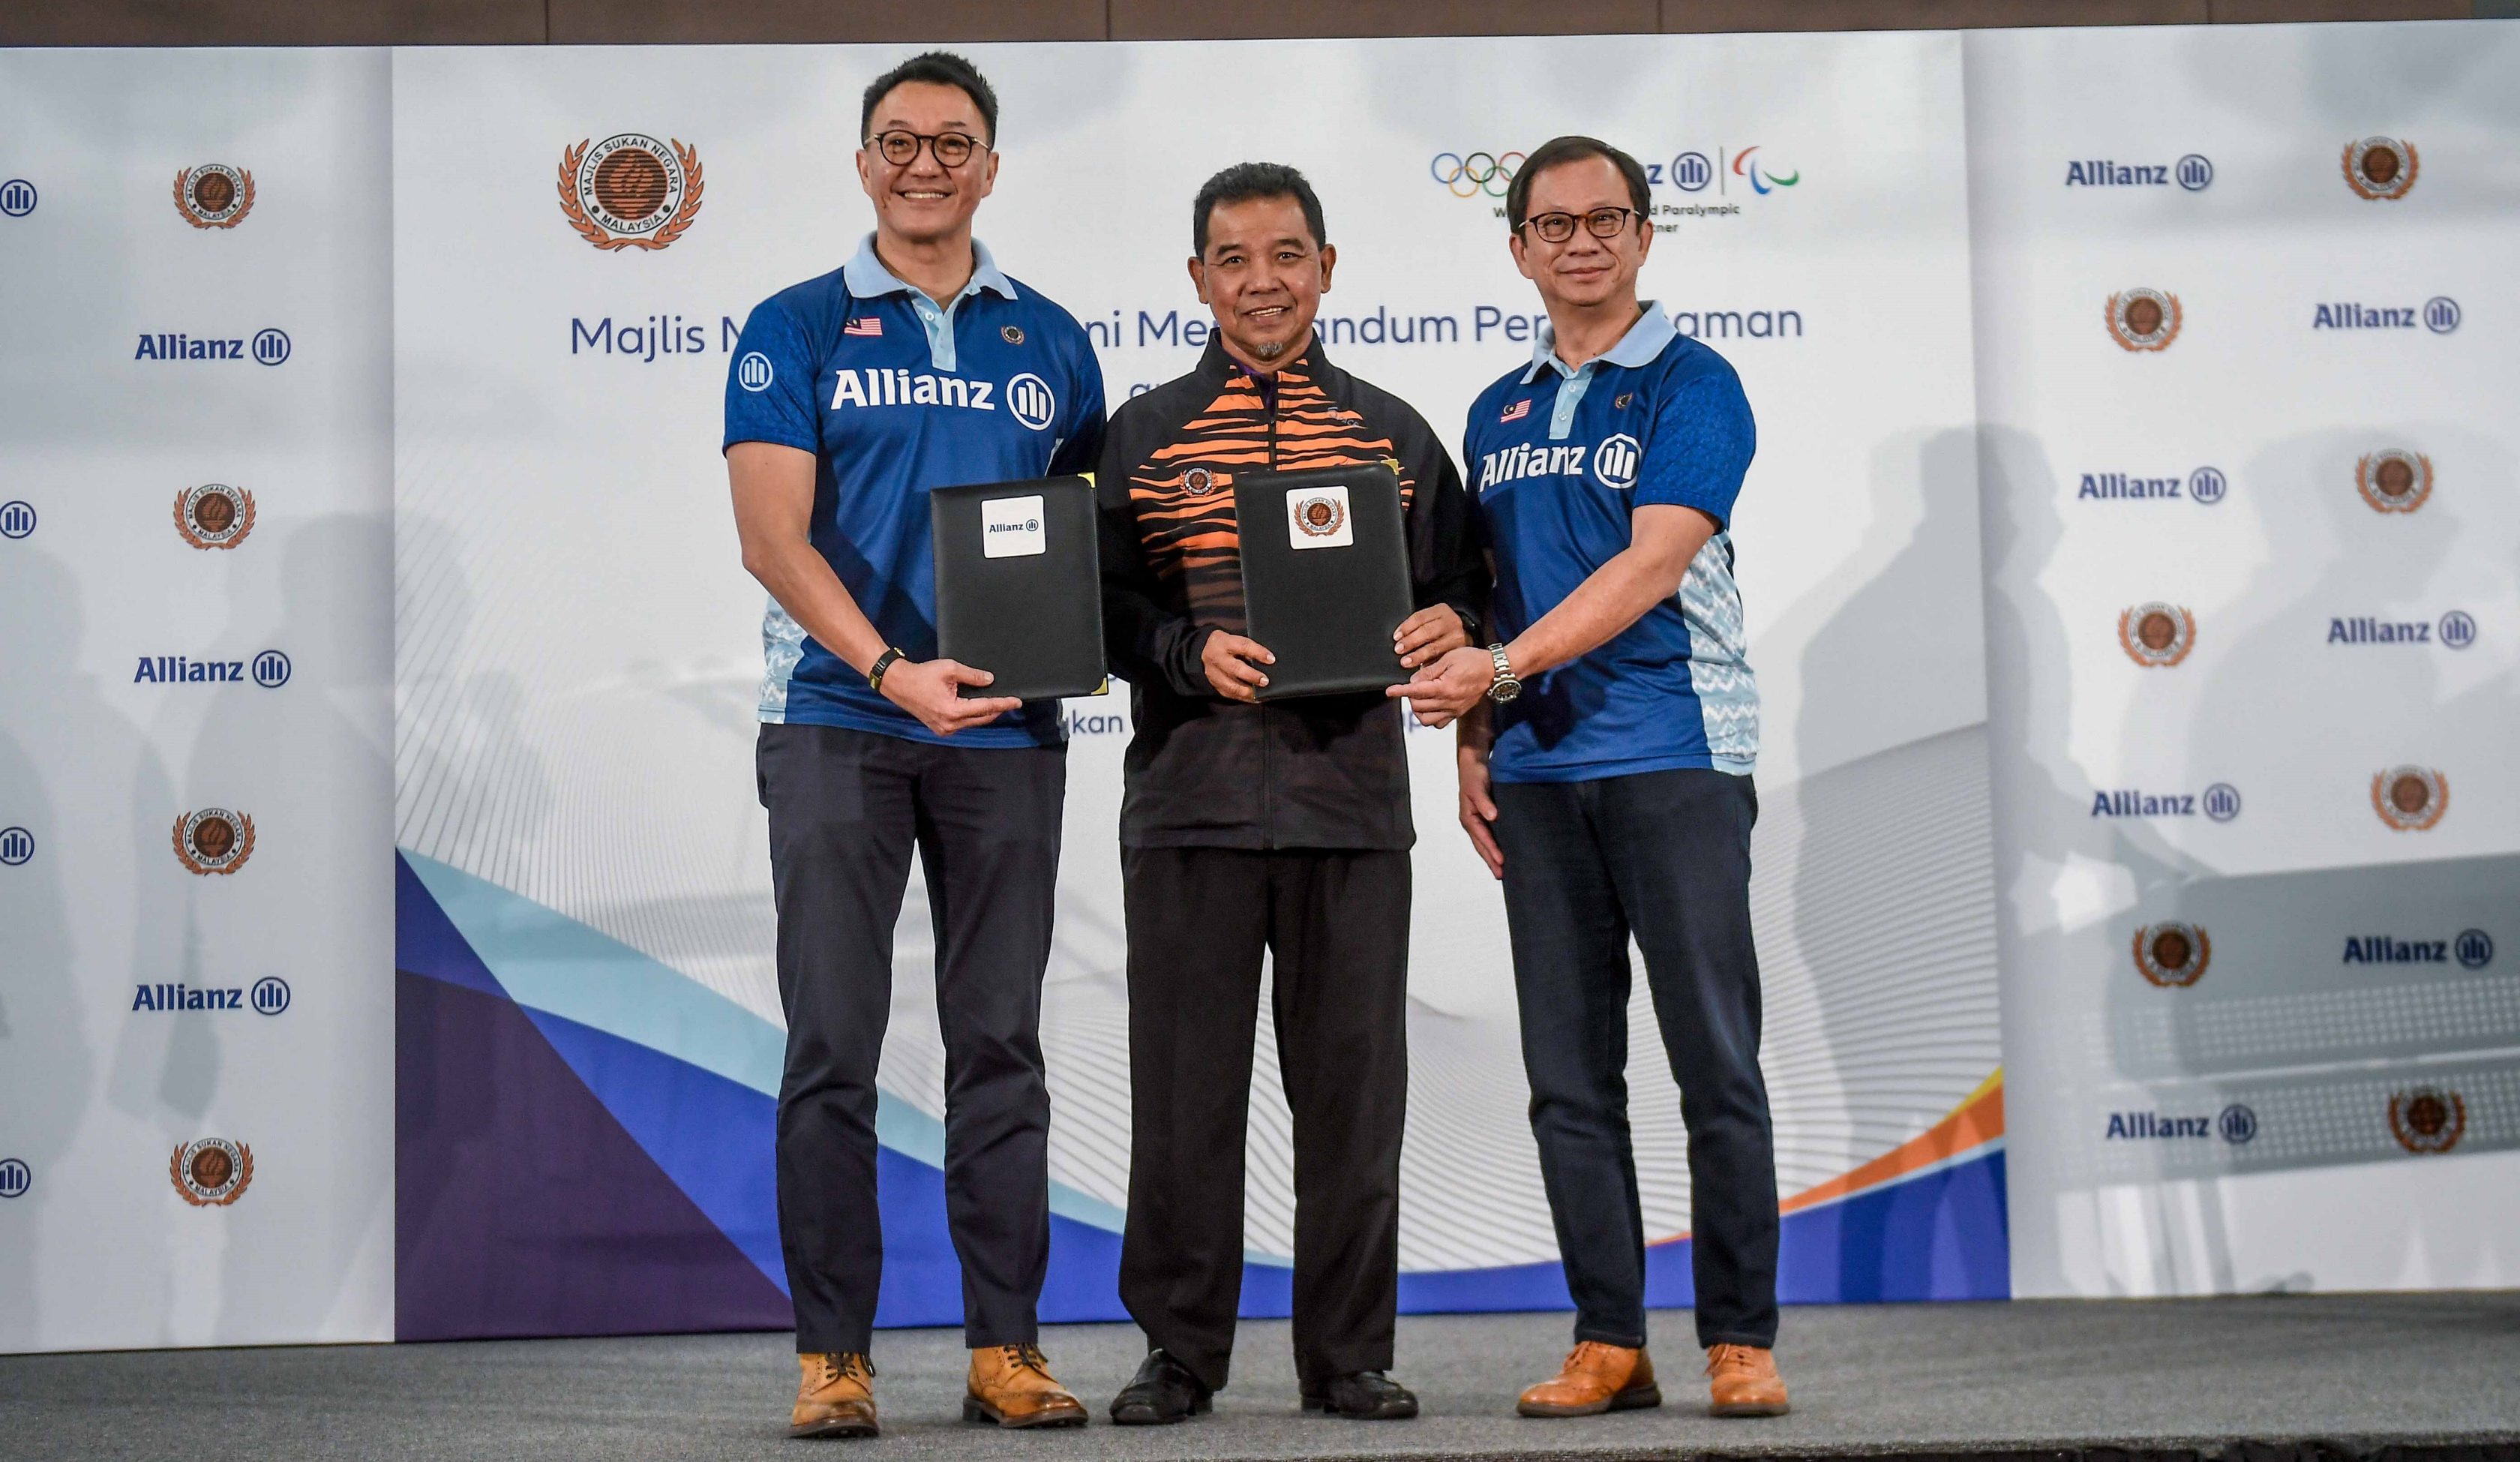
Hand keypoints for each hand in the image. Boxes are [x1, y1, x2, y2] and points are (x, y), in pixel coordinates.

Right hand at [879, 657, 1022, 735]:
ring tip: (996, 703)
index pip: (986, 708)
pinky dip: (971, 716)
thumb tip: (989, 680)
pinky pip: (962, 724)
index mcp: (953, 711)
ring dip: (984, 713)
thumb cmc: (921, 675)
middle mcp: (950, 725)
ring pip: (972, 723)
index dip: (1003, 704)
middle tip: (1009, 701)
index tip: (1017, 701)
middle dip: (997, 710)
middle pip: (982, 718)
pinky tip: (977, 707)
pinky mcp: (939, 729)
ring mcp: (944, 729)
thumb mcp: (949, 669)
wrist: (898, 683)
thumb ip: (972, 676)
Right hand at [1202, 632, 1274, 702]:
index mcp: (1222, 641)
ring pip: (1231, 685)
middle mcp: (1215, 657)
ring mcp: (1213, 673)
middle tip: (1265, 680)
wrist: (1208, 650)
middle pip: (1234, 668)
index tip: (1271, 659)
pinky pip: (1231, 693)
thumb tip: (1268, 659)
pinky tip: (1256, 697)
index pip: (1243, 646)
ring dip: (1248, 691)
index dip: (1258, 653)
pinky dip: (1245, 697)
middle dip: (1252, 676)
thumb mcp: (1235, 639)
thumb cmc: (1228, 644)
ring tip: (1262, 693)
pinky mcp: (1215, 685)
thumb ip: (1249, 648)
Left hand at [1387, 644, 1494, 728]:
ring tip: (1419, 697)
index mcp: (1444, 687)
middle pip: (1418, 706)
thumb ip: (1429, 671)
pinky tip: (1431, 706)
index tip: (1390, 691)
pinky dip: (1430, 717)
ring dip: (1418, 710)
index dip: (1400, 691)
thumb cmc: (1474, 660)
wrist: (1495, 670)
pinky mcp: (1458, 713)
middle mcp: (1448, 702)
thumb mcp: (1449, 658)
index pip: (1415, 692)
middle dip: (1409, 697)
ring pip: (1426, 719)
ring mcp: (1454, 710)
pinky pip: (1439, 723)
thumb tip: (1414, 680)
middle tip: (1411, 685)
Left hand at [1393, 604, 1468, 669]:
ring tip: (1406, 661)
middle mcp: (1451, 623)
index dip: (1406, 627)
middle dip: (1411, 641)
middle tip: (1399, 649)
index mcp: (1441, 611)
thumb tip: (1398, 638)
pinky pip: (1441, 660)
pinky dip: (1429, 665)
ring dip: (1418, 656)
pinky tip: (1420, 669)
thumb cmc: (1441, 626)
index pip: (1420, 617)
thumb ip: (1417, 625)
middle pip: (1428, 631)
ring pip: (1434, 647)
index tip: (1396, 637)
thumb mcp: (1432, 618)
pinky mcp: (1459, 652)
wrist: (1465, 631)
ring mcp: (1457, 638)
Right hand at [1458, 745, 1503, 879]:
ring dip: (1492, 856)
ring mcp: (1477, 820)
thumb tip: (1491, 817)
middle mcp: (1471, 821)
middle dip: (1491, 861)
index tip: (1502, 861)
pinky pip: (1489, 836)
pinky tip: (1502, 852)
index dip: (1492, 850)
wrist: (1473, 761)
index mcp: (1468, 817)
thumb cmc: (1474, 773)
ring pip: (1484, 843)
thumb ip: (1484, 801)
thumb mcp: (1477, 786)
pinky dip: (1495, 846)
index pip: (1481, 838)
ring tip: (1502, 870)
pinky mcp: (1485, 817)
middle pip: (1481, 846)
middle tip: (1502, 875)